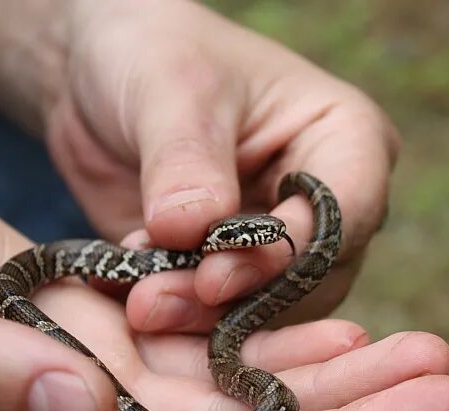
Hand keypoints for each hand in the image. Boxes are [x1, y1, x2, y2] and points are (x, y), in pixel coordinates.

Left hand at [0, 0, 397, 328]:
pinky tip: (135, 300)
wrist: (102, 78)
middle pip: (311, 276)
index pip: (343, 214)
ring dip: (204, 318)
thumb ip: (188, 160)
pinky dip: (182, 318)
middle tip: (158, 304)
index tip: (214, 277)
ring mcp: (281, 243)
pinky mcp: (234, 271)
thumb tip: (193, 231)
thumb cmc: (156, 54)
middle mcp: (326, 202)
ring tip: (140, 304)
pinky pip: (222, 313)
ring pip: (270, 308)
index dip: (287, 254)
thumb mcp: (172, 88)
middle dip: (238, 299)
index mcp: (346, 141)